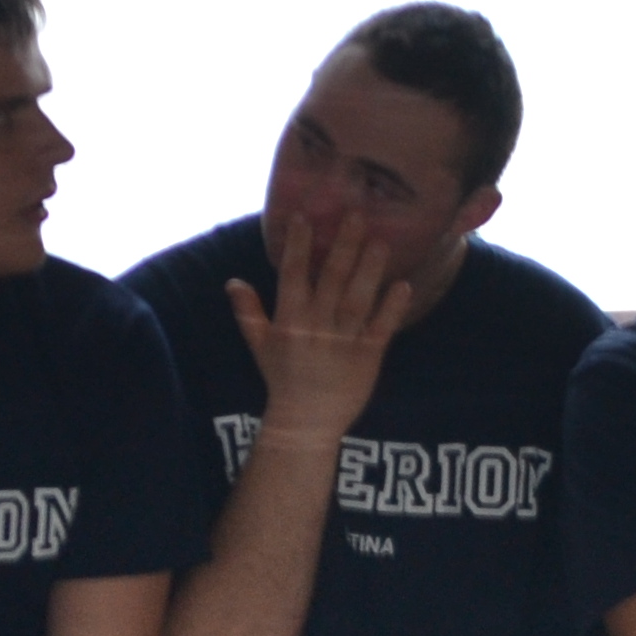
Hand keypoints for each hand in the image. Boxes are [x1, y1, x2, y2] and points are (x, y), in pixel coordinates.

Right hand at [226, 209, 414, 443]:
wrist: (306, 420)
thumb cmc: (283, 378)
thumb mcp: (260, 344)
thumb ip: (248, 312)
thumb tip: (233, 282)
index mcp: (290, 318)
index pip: (292, 274)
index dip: (298, 245)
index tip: (304, 216)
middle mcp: (316, 325)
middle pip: (331, 278)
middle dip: (343, 246)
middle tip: (356, 215)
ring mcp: (343, 340)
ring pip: (358, 298)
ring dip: (369, 269)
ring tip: (381, 242)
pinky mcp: (368, 356)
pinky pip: (381, 328)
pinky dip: (391, 308)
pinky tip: (402, 286)